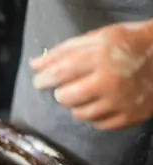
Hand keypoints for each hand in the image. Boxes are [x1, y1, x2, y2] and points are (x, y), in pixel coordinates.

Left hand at [31, 21, 152, 130]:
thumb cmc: (128, 44)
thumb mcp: (97, 39)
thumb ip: (64, 51)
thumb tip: (35, 65)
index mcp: (100, 57)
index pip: (60, 73)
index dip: (44, 80)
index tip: (39, 83)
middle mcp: (110, 81)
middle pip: (67, 98)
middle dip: (62, 94)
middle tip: (68, 88)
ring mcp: (121, 101)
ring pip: (80, 114)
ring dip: (78, 106)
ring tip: (88, 94)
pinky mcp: (130, 117)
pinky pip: (99, 124)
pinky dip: (96, 116)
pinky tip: (102, 103)